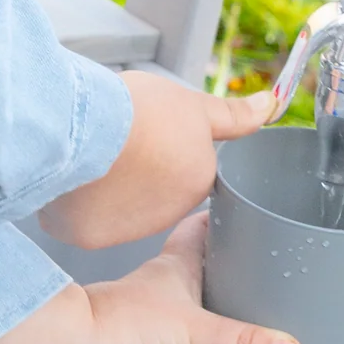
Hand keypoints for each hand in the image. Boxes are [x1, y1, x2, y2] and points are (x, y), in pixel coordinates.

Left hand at [0, 213, 299, 343]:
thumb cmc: (122, 329)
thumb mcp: (193, 329)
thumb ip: (243, 342)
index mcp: (179, 270)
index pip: (206, 229)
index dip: (229, 218)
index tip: (261, 211)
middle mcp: (175, 302)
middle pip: (214, 286)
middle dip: (243, 289)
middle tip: (287, 290)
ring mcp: (167, 342)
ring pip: (207, 341)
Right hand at [40, 68, 276, 250]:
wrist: (88, 130)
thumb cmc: (139, 112)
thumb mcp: (192, 106)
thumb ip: (230, 116)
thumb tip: (269, 106)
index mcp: (196, 180)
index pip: (183, 171)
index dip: (163, 150)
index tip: (148, 137)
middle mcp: (167, 214)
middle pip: (149, 192)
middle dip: (134, 172)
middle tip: (119, 142)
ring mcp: (128, 229)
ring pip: (115, 208)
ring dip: (107, 189)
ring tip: (95, 155)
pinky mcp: (92, 237)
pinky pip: (84, 220)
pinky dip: (77, 203)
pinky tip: (74, 178)